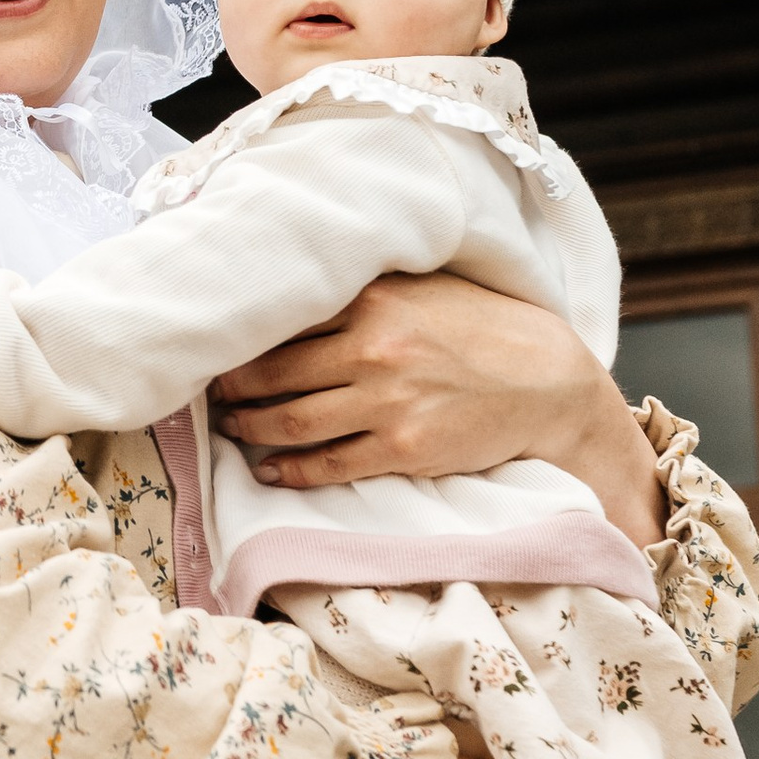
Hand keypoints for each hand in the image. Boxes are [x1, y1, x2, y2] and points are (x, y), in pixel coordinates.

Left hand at [209, 271, 666, 542]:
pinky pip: (330, 464)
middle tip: (210, 394)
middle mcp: (373, 348)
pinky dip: (292, 470)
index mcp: (373, 300)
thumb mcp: (423, 288)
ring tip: (232, 429)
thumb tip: (295, 291)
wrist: (547, 381)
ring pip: (292, 423)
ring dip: (251, 430)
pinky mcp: (405, 447)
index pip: (283, 320)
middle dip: (232, 388)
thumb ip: (364, 290)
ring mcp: (388, 402)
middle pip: (274, 374)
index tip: (215, 346)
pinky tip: (271, 470)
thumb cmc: (481, 328)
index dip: (239, 338)